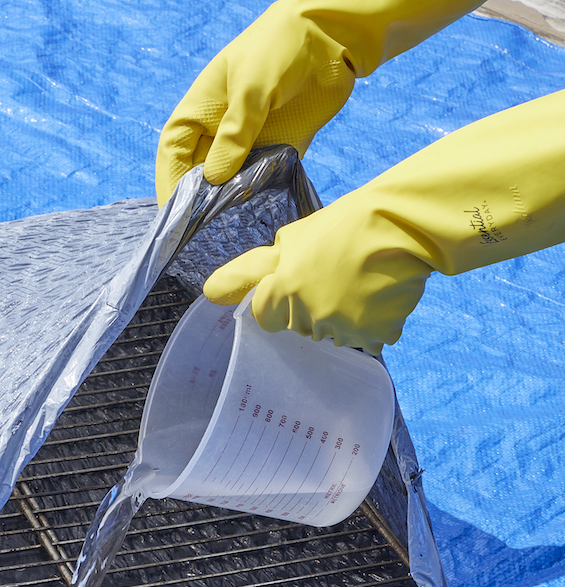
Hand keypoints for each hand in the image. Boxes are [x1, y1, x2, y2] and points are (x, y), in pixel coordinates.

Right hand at [155, 0, 486, 203]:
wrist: (330, 36)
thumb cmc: (278, 49)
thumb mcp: (251, 89)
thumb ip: (234, 135)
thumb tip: (213, 180)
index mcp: (199, 111)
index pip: (173, 154)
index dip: (170, 184)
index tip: (175, 216)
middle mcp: (218, 132)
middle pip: (198, 174)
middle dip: (197, 203)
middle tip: (201, 234)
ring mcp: (248, 143)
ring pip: (228, 183)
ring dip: (227, 205)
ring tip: (226, 232)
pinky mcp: (278, 151)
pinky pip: (262, 182)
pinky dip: (258, 200)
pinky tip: (256, 218)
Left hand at [203, 89, 564, 353]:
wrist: (401, 224)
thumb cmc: (344, 225)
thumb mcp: (290, 240)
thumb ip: (250, 272)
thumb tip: (209, 293)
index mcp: (282, 291)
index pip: (265, 316)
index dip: (279, 298)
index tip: (300, 280)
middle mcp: (308, 316)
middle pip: (299, 327)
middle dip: (311, 308)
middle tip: (336, 275)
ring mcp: (342, 329)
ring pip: (334, 335)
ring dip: (343, 318)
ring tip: (361, 282)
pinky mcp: (376, 335)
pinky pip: (369, 338)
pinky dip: (375, 322)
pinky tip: (381, 294)